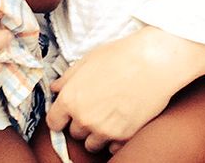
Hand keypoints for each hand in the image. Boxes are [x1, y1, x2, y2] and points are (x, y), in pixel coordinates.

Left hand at [46, 29, 183, 151]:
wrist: (151, 63)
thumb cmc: (118, 56)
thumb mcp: (86, 61)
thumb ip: (68, 78)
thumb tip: (55, 88)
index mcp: (71, 99)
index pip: (53, 122)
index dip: (59, 116)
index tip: (65, 113)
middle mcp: (85, 119)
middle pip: (74, 133)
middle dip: (80, 121)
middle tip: (92, 105)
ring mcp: (105, 130)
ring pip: (91, 144)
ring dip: (95, 133)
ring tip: (106, 114)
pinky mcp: (125, 137)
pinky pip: (112, 148)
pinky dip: (113, 139)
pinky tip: (119, 121)